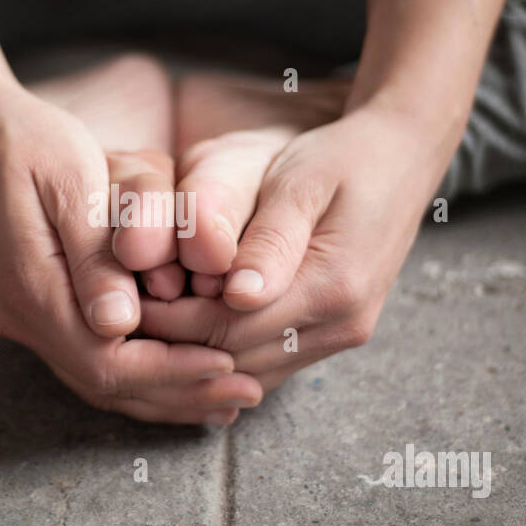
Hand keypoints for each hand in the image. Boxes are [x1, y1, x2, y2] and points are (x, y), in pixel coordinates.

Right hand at [0, 84, 261, 422]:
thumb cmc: (31, 144)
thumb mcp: (72, 181)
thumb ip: (93, 255)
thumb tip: (119, 324)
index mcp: (31, 288)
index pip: (107, 361)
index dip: (172, 371)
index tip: (228, 363)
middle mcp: (22, 316)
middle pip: (106, 384)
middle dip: (180, 393)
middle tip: (247, 392)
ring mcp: (24, 318)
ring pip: (98, 382)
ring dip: (164, 394)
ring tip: (225, 397)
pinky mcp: (36, 310)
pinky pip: (89, 360)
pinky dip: (141, 375)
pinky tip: (183, 375)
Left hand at [141, 91, 463, 391]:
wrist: (402, 156)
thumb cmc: (340, 157)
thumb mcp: (299, 182)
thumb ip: (270, 238)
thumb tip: (240, 294)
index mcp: (333, 288)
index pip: (227, 328)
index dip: (169, 321)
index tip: (124, 297)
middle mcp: (342, 325)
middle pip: (234, 358)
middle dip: (175, 343)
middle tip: (123, 314)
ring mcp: (343, 336)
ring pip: (249, 369)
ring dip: (198, 351)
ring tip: (150, 317)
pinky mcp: (337, 334)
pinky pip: (270, 361)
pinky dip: (228, 348)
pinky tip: (194, 320)